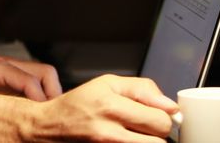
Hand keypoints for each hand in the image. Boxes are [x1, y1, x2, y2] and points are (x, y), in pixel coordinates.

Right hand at [0, 74, 177, 141]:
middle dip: (157, 130)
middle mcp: (110, 131)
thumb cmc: (77, 104)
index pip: (161, 118)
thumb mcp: (106, 83)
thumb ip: (141, 89)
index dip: (164, 114)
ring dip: (148, 140)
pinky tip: (126, 137)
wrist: (49, 126)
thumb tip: (170, 105)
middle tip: (145, 124)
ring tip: (136, 132)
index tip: (159, 113)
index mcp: (111, 106)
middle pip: (160, 137)